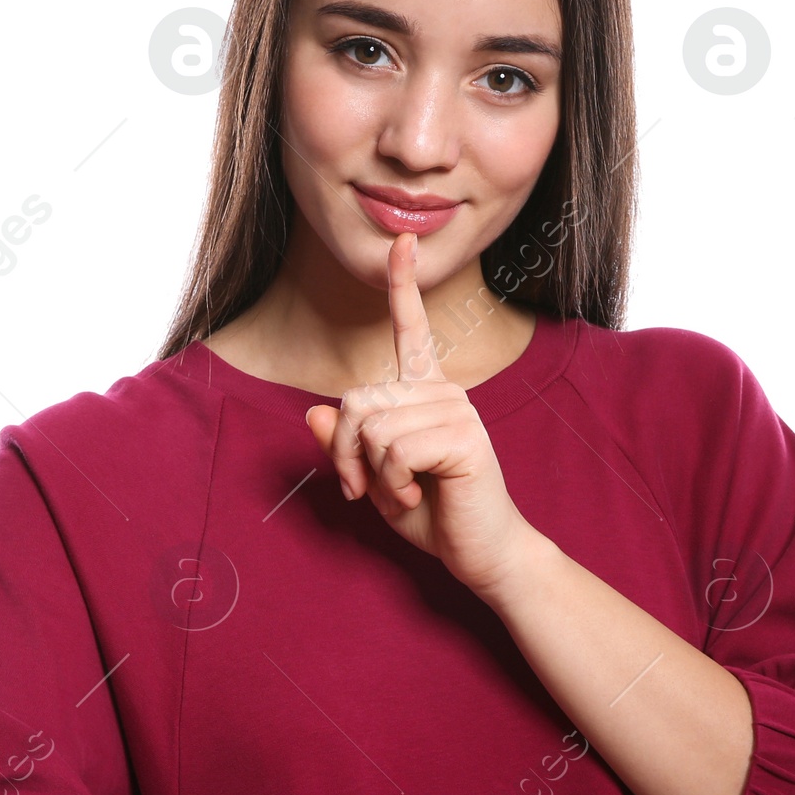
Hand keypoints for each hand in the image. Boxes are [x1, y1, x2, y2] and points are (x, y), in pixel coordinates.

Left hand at [304, 232, 539, 598]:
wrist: (481, 552)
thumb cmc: (432, 513)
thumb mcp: (374, 478)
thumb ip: (345, 445)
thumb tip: (313, 410)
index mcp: (424, 392)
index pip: (410, 329)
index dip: (402, 286)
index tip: (402, 242)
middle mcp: (443, 391)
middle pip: (357, 401)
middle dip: (347, 455)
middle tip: (368, 489)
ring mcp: (457, 410)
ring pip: (371, 427)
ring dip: (371, 474)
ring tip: (403, 494)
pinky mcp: (463, 437)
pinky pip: (394, 451)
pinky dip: (392, 485)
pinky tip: (420, 496)